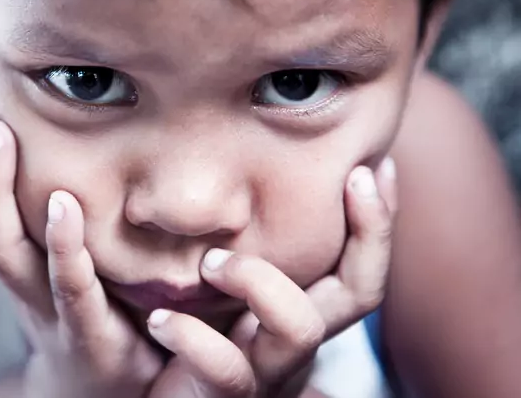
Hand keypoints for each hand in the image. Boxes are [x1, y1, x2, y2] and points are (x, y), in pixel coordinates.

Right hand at [0, 80, 161, 397]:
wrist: (112, 392)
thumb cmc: (96, 308)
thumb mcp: (73, 252)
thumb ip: (66, 200)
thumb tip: (77, 128)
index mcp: (15, 255)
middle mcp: (20, 278)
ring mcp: (48, 307)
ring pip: (4, 250)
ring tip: (1, 137)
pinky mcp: (89, 336)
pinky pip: (71, 289)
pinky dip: (64, 248)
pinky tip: (66, 205)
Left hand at [145, 161, 397, 397]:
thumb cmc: (174, 334)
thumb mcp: (204, 282)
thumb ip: (219, 238)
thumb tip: (223, 163)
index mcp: (294, 308)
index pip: (355, 265)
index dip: (377, 221)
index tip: (376, 164)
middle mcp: (291, 339)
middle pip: (362, 293)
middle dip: (372, 232)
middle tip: (357, 176)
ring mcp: (265, 372)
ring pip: (301, 327)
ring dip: (257, 279)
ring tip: (208, 262)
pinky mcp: (222, 397)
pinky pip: (226, 371)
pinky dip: (192, 338)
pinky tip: (160, 319)